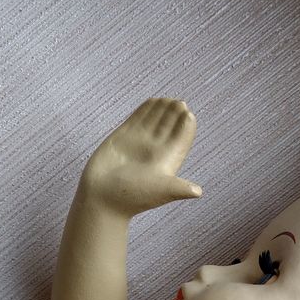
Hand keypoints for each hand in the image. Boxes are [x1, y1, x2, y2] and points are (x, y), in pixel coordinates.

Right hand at [81, 98, 200, 216]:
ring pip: (155, 120)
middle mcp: (155, 151)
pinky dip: (145, 110)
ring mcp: (139, 142)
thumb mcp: (159, 192)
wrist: (101, 199)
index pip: (182, 138)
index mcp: (168, 161)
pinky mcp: (123, 137)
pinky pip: (137, 119)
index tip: (187, 115)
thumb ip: (178, 188)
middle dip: (175, 113)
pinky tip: (153, 100)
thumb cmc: (131, 199)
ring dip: (162, 109)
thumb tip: (198, 192)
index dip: (186, 126)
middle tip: (178, 104)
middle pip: (170, 126)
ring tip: (167, 100)